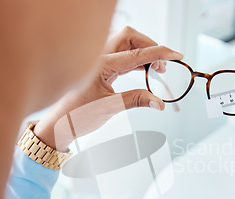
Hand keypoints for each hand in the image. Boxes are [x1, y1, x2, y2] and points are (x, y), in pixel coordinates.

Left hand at [34, 26, 182, 149]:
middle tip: (163, 67)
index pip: (136, 53)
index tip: (176, 55)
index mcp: (100, 64)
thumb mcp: (108, 109)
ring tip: (156, 69)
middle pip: (130, 38)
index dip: (159, 53)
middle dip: (150, 47)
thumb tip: (159, 102)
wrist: (58, 124)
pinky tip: (143, 70)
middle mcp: (99, 57)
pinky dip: (136, 60)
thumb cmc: (76, 115)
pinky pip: (121, 55)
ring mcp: (99, 61)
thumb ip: (136, 101)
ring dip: (143, 52)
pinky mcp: (100, 67)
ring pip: (126, 44)